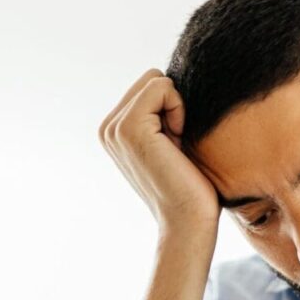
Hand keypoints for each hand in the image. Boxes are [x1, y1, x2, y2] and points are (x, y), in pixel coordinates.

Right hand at [99, 69, 220, 238]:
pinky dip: (179, 108)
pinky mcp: (129, 127)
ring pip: (157, 81)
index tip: (174, 146)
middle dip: (173, 105)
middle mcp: (108, 128)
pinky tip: (176, 141)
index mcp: (115, 131)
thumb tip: (173, 81)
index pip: (150, 87)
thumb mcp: (171, 142)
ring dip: (177, 108)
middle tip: (176, 145)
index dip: (173, 108)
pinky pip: (162, 87)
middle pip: (152, 79)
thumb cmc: (190, 187)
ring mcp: (115, 128)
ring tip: (175, 146)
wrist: (188, 221)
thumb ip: (162, 114)